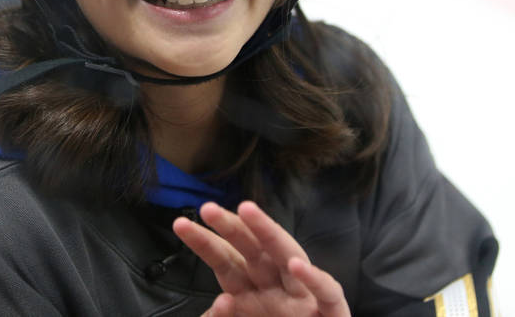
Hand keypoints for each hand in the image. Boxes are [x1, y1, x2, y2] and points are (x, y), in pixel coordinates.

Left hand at [173, 200, 349, 316]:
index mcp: (253, 289)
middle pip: (250, 250)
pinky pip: (326, 291)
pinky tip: (296, 265)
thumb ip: (227, 316)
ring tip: (247, 212)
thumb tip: (215, 307)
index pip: (226, 259)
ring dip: (268, 232)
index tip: (182, 224)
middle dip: (230, 227)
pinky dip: (314, 279)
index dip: (205, 242)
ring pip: (286, 255)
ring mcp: (304, 295)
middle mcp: (277, 285)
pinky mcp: (332, 311)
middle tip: (208, 208)